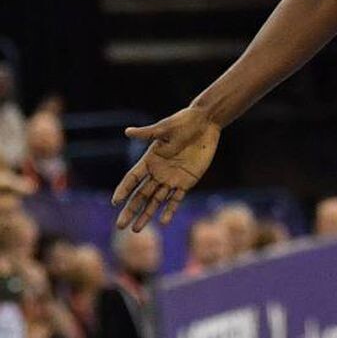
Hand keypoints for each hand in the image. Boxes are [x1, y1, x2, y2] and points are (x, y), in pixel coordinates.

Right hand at [112, 106, 220, 230]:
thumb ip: (147, 133)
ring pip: (156, 201)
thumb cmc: (184, 122)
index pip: (133, 178)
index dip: (124, 190)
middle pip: (141, 194)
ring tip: (135, 229)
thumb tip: (127, 131)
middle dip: (131, 210)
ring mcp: (172, 178)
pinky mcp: (187, 181)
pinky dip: (170, 210)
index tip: (115, 202)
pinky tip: (163, 222)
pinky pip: (176, 199)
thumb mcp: (165, 128)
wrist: (206, 124)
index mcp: (150, 160)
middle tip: (119, 226)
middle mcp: (158, 172)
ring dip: (146, 215)